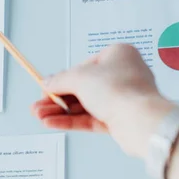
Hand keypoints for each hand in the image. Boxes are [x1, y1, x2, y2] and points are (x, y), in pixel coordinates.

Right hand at [31, 44, 174, 156]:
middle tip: (38, 105)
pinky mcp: (119, 120)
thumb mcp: (80, 77)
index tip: (46, 87)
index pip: (83, 67)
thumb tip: (47, 82)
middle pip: (81, 88)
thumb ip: (60, 80)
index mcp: (118, 55)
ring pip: (84, 105)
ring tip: (40, 116)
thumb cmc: (120, 89)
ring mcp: (121, 99)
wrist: (140, 120)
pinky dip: (70, 121)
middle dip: (56, 98)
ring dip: (60, 111)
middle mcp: (122, 76)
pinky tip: (52, 122)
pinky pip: (90, 119)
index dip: (62, 79)